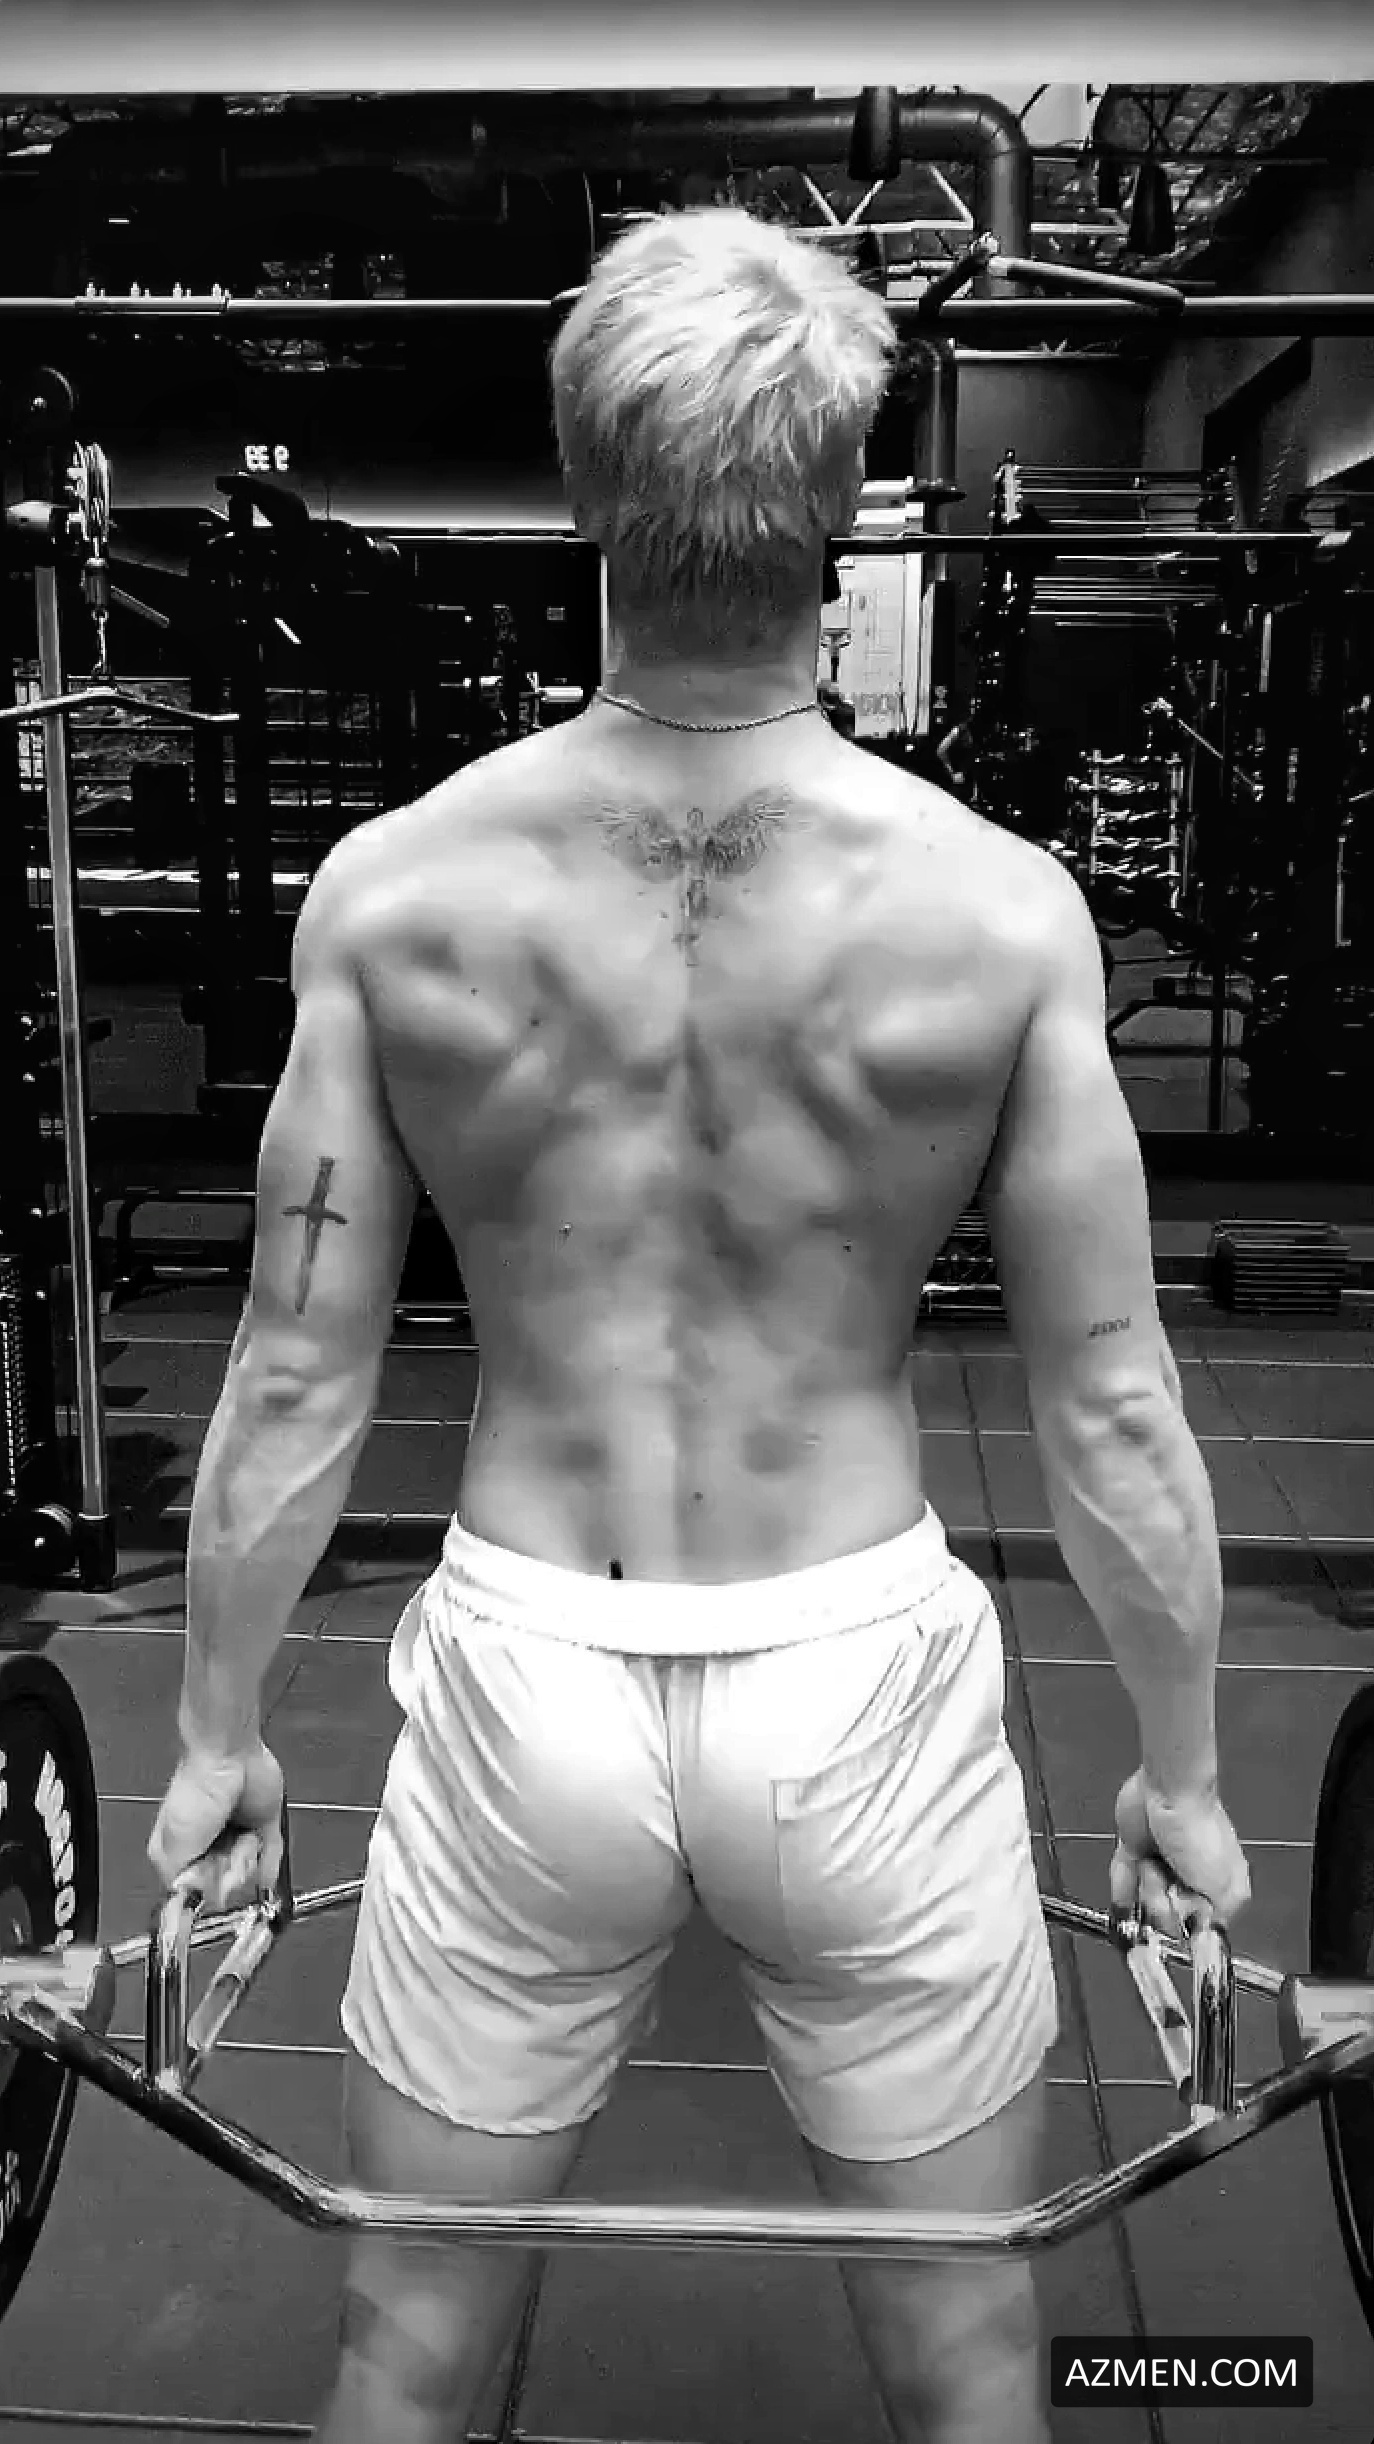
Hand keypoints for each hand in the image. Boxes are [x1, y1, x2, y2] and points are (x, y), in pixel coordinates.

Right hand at [148, 1741, 285, 1911]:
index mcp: (181, 1851)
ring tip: (243, 1839)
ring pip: (249, 1871)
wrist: (228, 1758)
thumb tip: (186, 1900)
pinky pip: (271, 1854)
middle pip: (225, 1883)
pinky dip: (270, 1864)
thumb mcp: (174, 1844)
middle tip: (227, 1857)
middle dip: (229, 1874)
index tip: (212, 1886)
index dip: (206, 1891)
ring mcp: (236, 1836)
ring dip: (248, 1857)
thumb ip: (179, 1879)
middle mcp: (209, 1846)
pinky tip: (265, 1873)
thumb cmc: (197, 1790)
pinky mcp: (262, 1825)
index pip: (195, 1890)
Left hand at [1109, 1767, 1250, 1933]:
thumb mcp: (1224, 1886)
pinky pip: (1126, 1878)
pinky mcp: (1137, 1850)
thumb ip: (1218, 1918)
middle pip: (1170, 1916)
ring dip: (1145, 1887)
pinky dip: (1123, 1890)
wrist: (1169, 1792)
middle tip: (1165, 1882)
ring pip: (1146, 1898)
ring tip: (1151, 1865)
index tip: (1181, 1926)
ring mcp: (1163, 1864)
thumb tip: (1207, 1937)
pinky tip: (1119, 1908)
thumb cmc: (1199, 1835)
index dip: (1189, 1928)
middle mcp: (1191, 1879)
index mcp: (1219, 1886)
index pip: (1202, 1926)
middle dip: (1162, 1905)